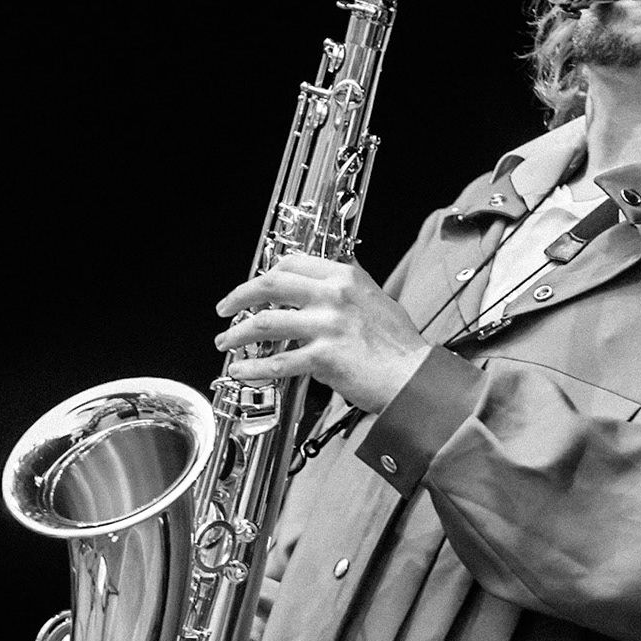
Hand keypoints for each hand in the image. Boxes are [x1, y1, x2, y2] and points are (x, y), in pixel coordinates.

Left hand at [214, 254, 429, 413]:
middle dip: (239, 297)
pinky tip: (242, 371)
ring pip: (264, 323)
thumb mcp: (376, 299)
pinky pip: (277, 362)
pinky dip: (254, 368)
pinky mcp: (323, 357)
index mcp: (345, 277)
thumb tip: (323, 284)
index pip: (292, 263)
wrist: (414, 378)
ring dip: (237, 334)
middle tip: (226, 308)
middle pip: (270, 286)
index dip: (266, 273)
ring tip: (226, 342)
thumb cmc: (400, 346)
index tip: (254, 286)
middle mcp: (333, 296)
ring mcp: (326, 326)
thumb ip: (348, 289)